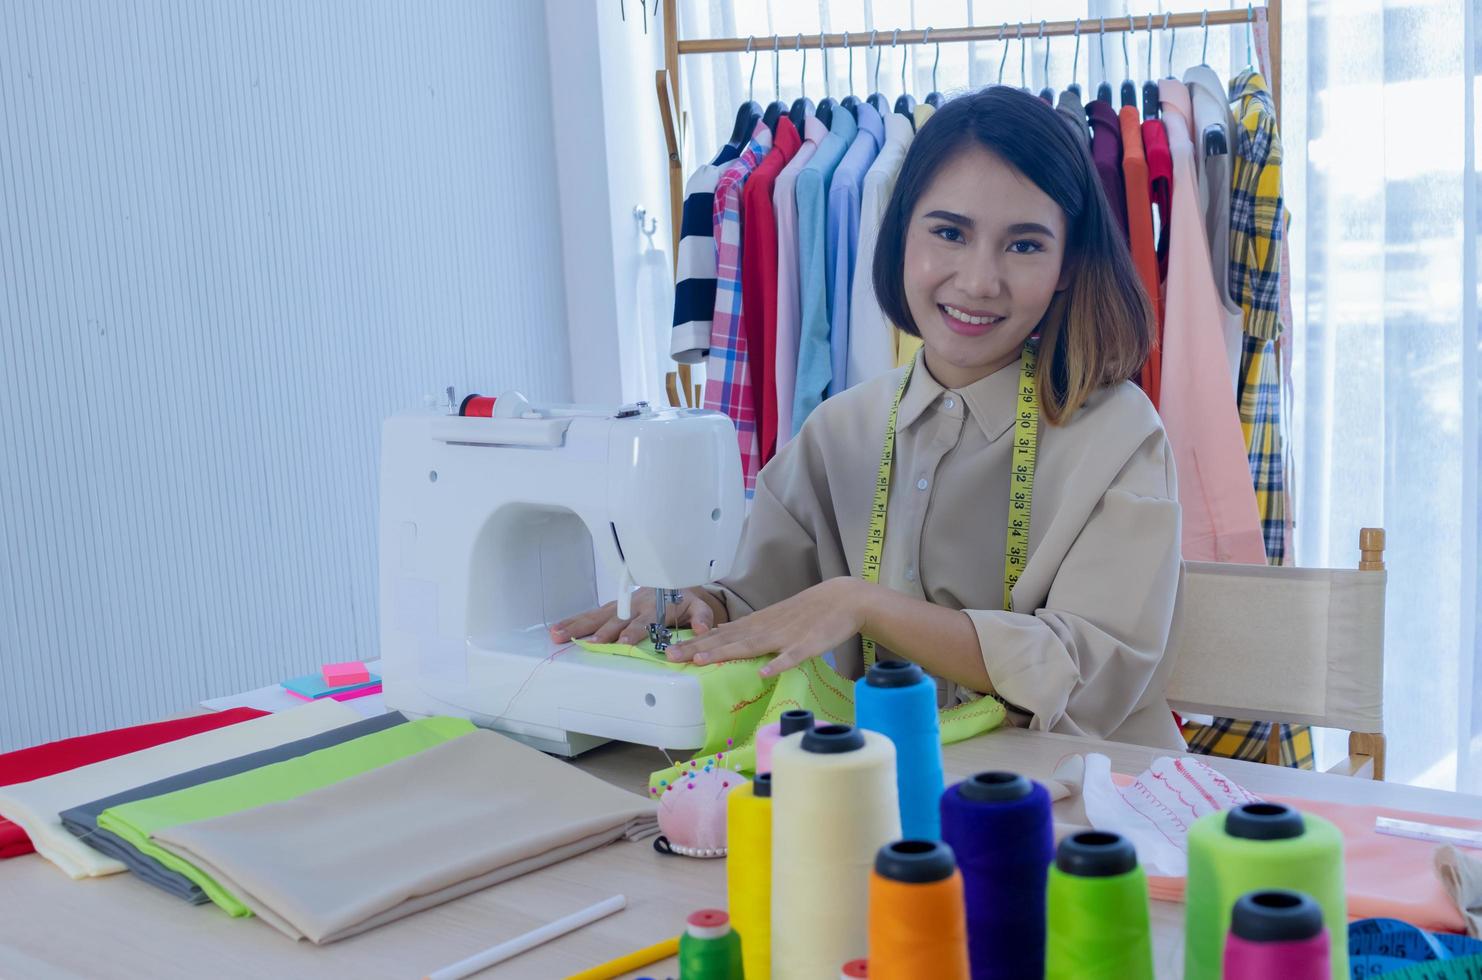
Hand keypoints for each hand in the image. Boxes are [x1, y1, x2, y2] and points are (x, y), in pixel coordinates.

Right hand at [548, 587, 728, 645]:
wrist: (675, 582)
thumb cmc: (685, 599)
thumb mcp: (700, 607)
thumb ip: (703, 618)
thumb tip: (704, 629)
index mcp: (656, 606)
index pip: (644, 620)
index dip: (633, 630)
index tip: (624, 641)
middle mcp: (635, 604)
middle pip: (616, 618)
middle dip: (603, 630)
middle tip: (592, 642)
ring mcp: (621, 604)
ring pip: (598, 614)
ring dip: (579, 625)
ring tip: (559, 635)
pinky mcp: (613, 606)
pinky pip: (593, 613)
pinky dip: (575, 621)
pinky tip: (559, 629)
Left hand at [665, 578, 866, 676]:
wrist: (841, 599)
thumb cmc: (806, 612)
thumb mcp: (771, 618)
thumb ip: (746, 630)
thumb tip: (718, 636)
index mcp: (756, 624)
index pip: (720, 635)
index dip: (694, 643)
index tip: (669, 651)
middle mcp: (764, 629)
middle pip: (727, 641)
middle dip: (697, 649)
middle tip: (670, 658)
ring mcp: (785, 637)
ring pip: (751, 646)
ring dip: (725, 653)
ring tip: (701, 661)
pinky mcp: (807, 645)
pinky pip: (792, 657)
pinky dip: (778, 664)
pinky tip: (765, 673)